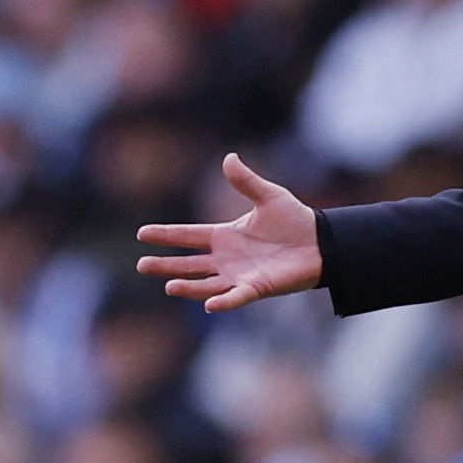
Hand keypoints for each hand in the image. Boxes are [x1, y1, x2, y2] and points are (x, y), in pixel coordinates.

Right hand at [136, 153, 322, 311]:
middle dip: (165, 266)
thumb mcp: (268, 196)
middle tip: (142, 265)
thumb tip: (228, 157)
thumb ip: (246, 181)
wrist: (321, 242)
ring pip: (206, 284)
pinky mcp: (256, 288)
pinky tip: (211, 304)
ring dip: (188, 287)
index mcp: (225, 235)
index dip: (166, 234)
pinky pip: (236, 297)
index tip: (142, 233)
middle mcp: (226, 258)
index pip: (188, 235)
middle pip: (188, 264)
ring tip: (169, 286)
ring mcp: (238, 275)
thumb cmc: (294, 220)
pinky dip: (224, 302)